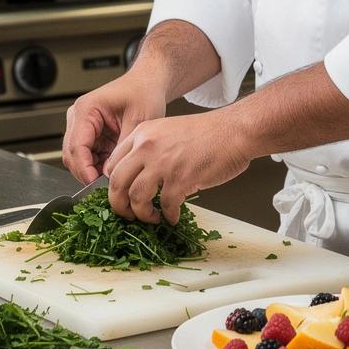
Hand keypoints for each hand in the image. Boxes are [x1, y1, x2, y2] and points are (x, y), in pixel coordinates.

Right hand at [61, 68, 168, 183]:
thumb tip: (109, 174)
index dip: (84, 169)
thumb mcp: (139, 121)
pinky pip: (88, 155)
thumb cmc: (144, 93)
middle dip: (86, 172)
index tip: (95, 184)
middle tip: (105, 186)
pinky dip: (98, 164)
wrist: (148, 83)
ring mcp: (82, 125)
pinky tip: (113, 167)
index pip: (76, 146)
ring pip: (78, 158)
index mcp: (86, 109)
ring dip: (92, 169)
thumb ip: (121, 148)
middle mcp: (79, 117)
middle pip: (72, 154)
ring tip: (113, 176)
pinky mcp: (90, 133)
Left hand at [103, 111, 250, 224]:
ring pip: (136, 197)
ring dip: (142, 214)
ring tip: (152, 217)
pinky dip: (168, 216)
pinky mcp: (181, 178)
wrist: (235, 130)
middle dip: (119, 205)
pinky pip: (166, 205)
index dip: (114, 185)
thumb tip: (137, 178)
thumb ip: (150, 149)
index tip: (121, 196)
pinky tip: (173, 216)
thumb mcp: (169, 131)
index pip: (112, 164)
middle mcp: (148, 146)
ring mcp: (163, 162)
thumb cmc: (208, 133)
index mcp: (143, 132)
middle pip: (117, 183)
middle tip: (128, 214)